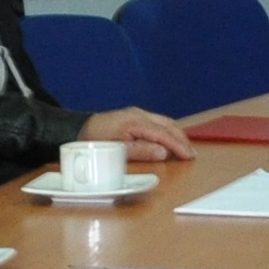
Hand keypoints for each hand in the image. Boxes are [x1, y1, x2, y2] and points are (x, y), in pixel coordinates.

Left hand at [82, 107, 196, 161]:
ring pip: (165, 121)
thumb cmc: (94, 141)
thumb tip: (164, 152)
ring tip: (185, 149)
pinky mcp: (135, 116)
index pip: (163, 134)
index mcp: (134, 121)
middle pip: (168, 124)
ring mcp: (137, 113)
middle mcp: (138, 114)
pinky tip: (171, 140)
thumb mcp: (116, 149)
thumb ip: (141, 151)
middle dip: (181, 139)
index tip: (189, 156)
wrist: (77, 128)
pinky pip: (158, 122)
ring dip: (176, 134)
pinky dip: (168, 131)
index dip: (178, 145)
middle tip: (191, 154)